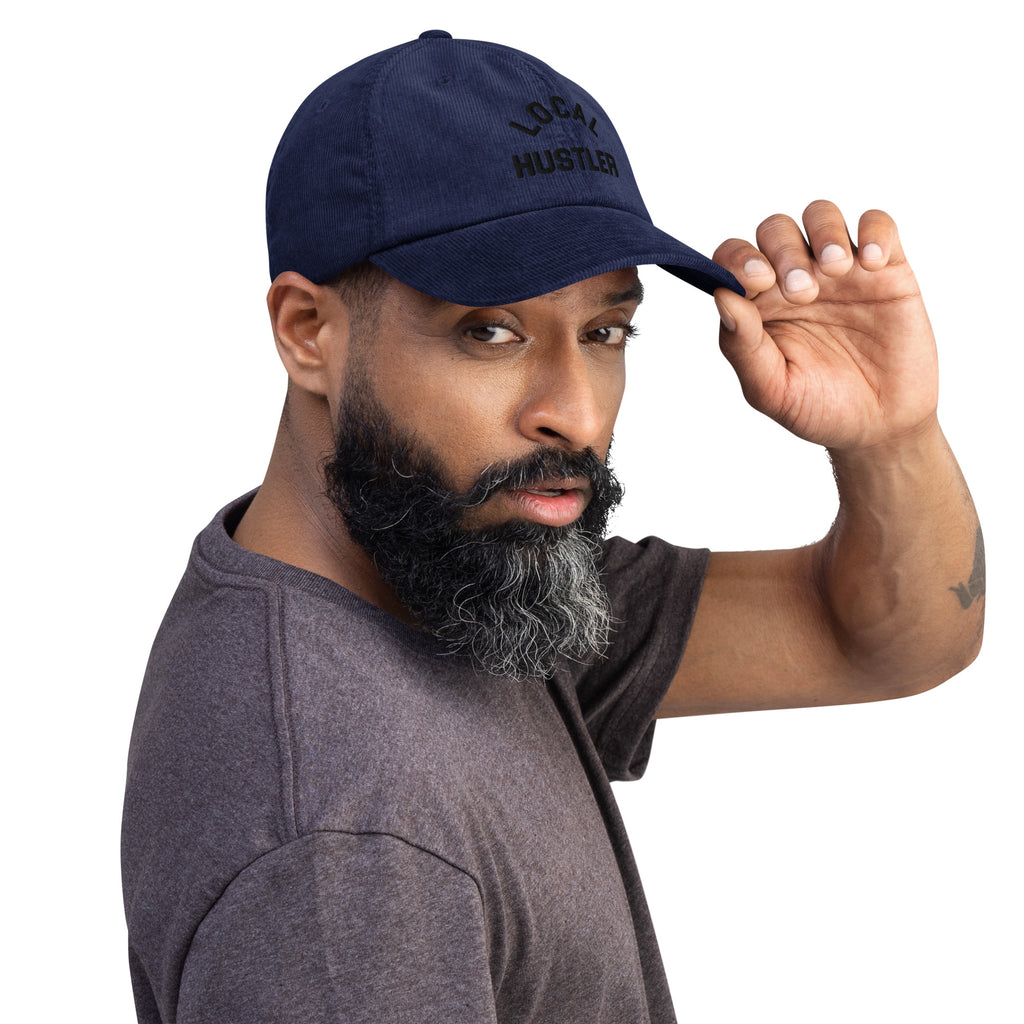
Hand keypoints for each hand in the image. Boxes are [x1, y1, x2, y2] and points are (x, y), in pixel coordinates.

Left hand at [712, 201, 938, 451]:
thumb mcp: (771, 389)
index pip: (734, 259)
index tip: (756, 281)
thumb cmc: (816, 408)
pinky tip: (872, 262)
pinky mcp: (887, 268)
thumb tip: (721, 296)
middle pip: (775, 230)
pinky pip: (878, 225)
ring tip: (835, 269)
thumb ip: (742, 345)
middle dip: (782, 250)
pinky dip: (874, 232)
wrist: (878, 426)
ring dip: (824, 232)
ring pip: (820, 215)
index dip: (738, 259)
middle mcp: (793, 277)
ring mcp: (839, 270)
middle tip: (801, 292)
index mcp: (758, 303)